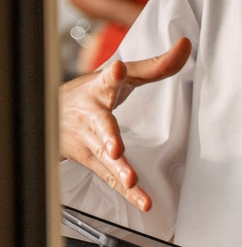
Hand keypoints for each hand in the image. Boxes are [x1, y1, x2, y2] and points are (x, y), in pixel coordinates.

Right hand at [59, 36, 191, 210]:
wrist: (50, 117)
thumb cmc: (93, 94)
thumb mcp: (121, 77)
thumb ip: (155, 65)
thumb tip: (186, 45)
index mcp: (98, 90)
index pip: (106, 80)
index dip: (112, 76)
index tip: (118, 69)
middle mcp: (91, 116)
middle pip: (100, 126)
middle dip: (107, 136)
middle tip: (114, 147)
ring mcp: (89, 142)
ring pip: (103, 157)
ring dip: (118, 170)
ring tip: (131, 180)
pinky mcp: (93, 162)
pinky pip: (111, 179)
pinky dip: (128, 193)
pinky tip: (143, 201)